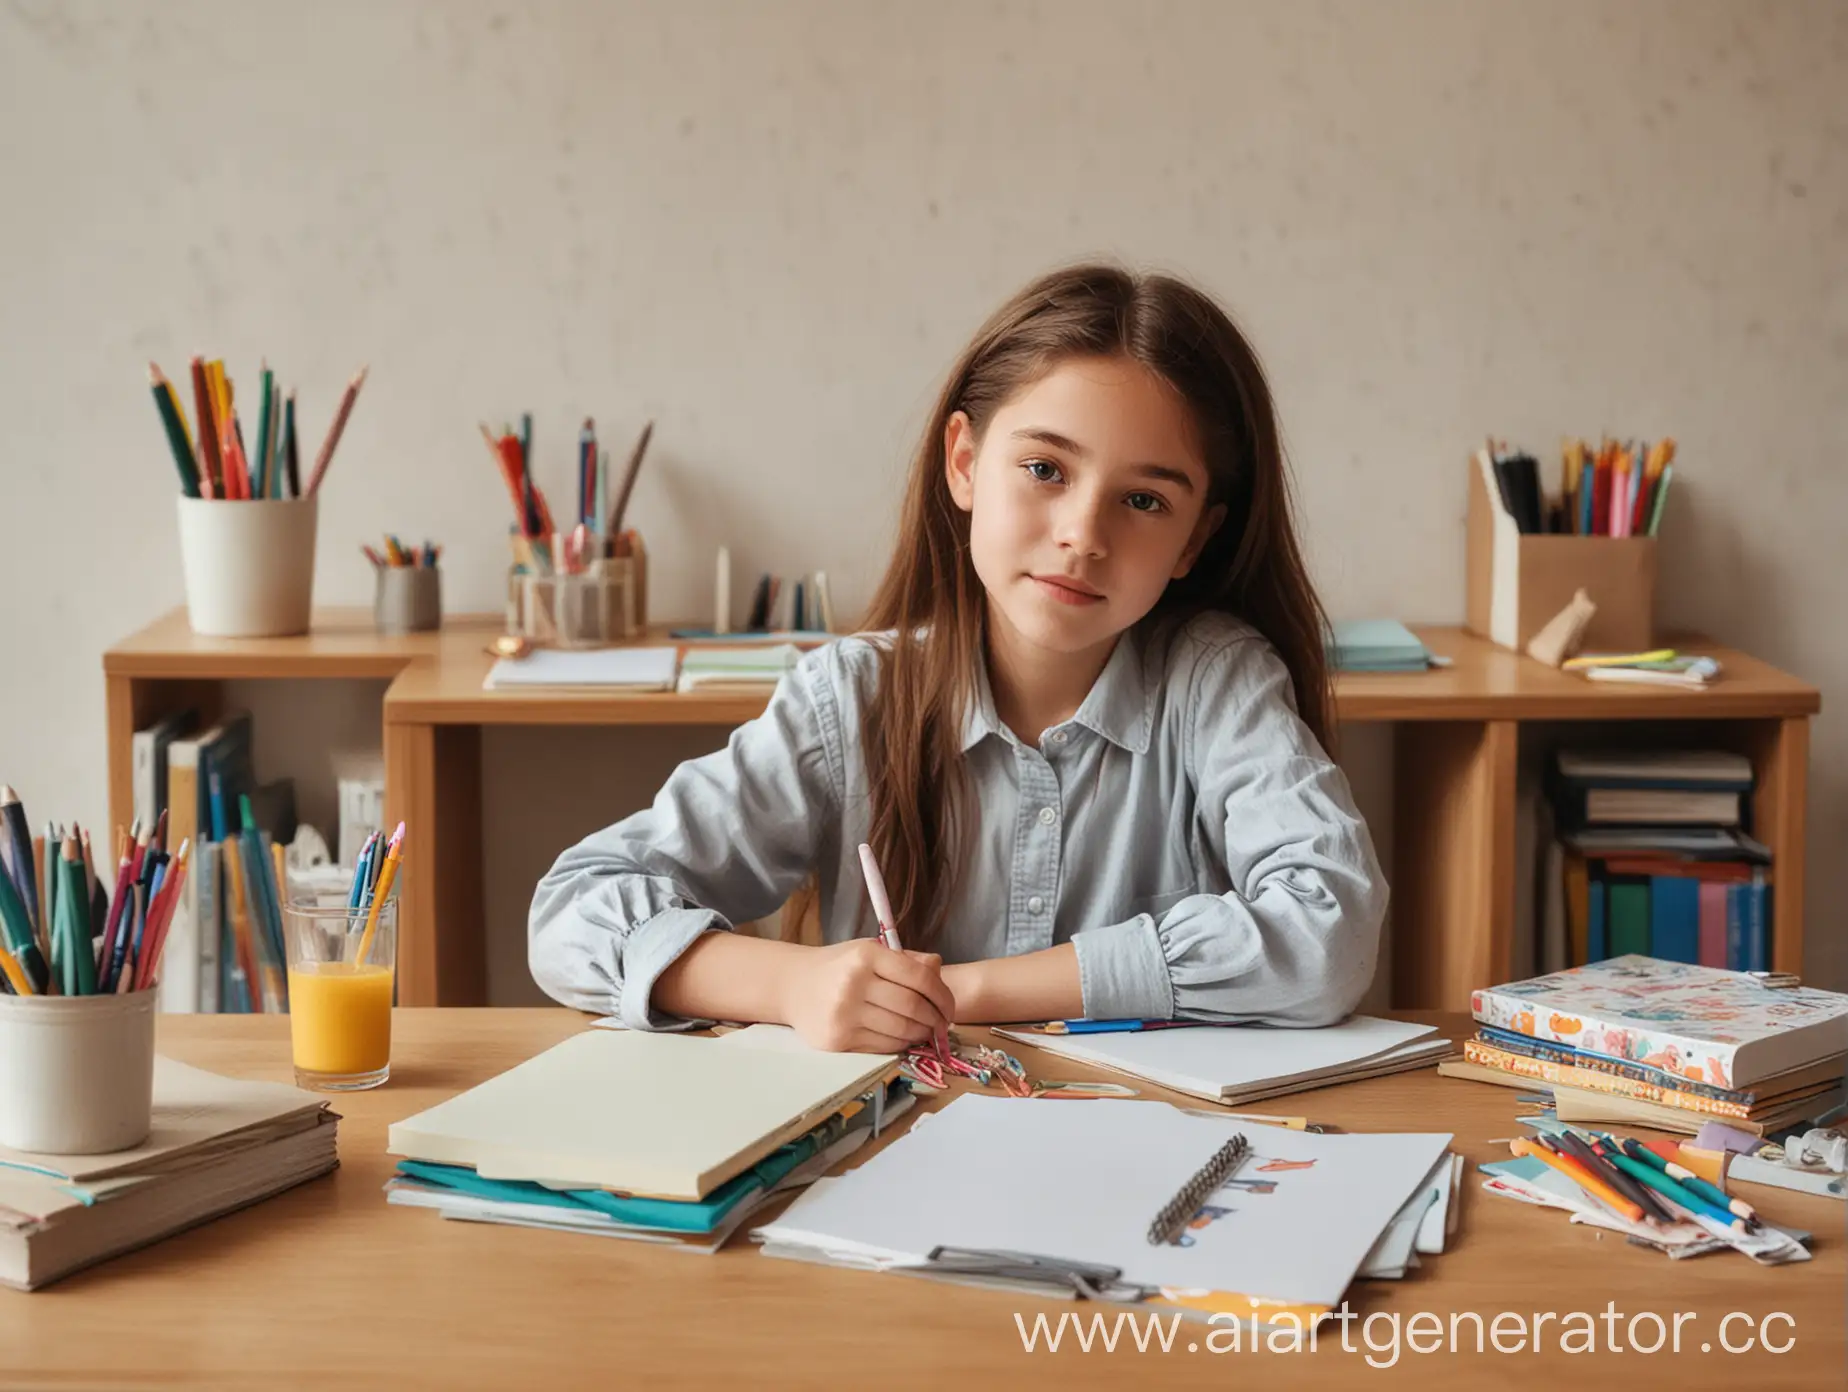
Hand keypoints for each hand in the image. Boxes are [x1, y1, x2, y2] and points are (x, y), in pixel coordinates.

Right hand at [778, 939, 955, 1052]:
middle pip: (913, 1007)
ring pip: (900, 1031)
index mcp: (867, 955)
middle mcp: (854, 983)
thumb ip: (906, 960)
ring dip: (920, 1034)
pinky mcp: (837, 1039)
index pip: (919, 978)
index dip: (943, 995)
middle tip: (942, 1024)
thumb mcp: (869, 951)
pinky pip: (882, 1046)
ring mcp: (844, 1014)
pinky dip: (899, 1044)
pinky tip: (902, 1037)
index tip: (949, 1007)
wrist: (793, 985)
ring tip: (925, 1031)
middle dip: (935, 1019)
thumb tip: (938, 968)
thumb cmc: (839, 967)